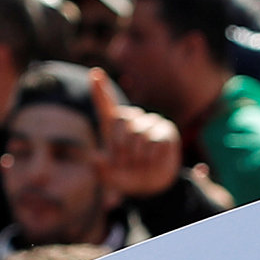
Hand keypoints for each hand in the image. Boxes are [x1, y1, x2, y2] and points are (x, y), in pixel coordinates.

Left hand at [94, 70, 181, 199]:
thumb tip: (93, 158)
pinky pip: (155, 142)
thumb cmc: (126, 176)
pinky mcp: (166, 131)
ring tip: (140, 163)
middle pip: (121, 119)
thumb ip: (99, 168)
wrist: (150, 186)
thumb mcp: (109, 175)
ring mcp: (150, 123)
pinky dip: (151, 158)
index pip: (106, 104)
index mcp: (113, 126)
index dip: (100, 89)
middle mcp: (132, 120)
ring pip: (138, 134)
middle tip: (125, 162)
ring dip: (137, 156)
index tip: (95, 73)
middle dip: (120, 145)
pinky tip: (153, 161)